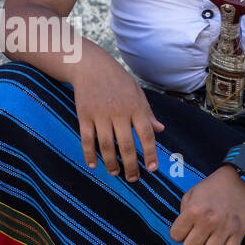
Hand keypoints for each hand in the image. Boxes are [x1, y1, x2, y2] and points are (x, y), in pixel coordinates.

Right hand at [71, 49, 164, 181]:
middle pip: (127, 145)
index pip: (146, 135)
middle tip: (133, 178)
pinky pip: (87, 139)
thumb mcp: (137, 92)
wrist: (90, 65)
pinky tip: (94, 164)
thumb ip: (147, 112)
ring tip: (115, 173)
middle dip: (131, 166)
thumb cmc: (117, 80)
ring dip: (111, 163)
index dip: (150, 153)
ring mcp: (100, 114)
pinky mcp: (84, 115)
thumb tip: (160, 130)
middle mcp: (119, 112)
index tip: (151, 168)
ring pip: (106, 145)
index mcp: (135, 107)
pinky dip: (90, 154)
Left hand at [170, 167, 244, 244]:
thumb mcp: (191, 194)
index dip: (178, 234)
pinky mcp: (239, 233)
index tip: (184, 230)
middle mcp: (208, 221)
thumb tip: (182, 232)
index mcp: (193, 210)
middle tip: (196, 237)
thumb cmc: (212, 188)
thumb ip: (183, 213)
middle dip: (190, 244)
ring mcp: (224, 228)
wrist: (239, 181)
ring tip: (209, 241)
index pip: (175, 236)